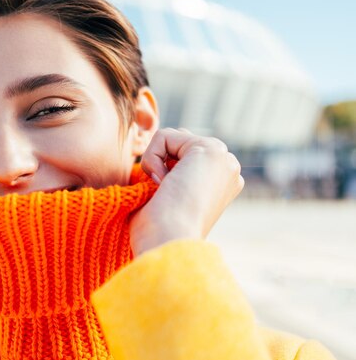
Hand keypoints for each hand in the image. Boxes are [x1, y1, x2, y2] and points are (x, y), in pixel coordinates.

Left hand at [129, 128, 243, 254]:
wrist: (166, 245)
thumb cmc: (157, 234)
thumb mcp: (164, 199)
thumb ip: (168, 175)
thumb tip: (159, 166)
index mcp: (221, 183)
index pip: (181, 155)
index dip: (160, 173)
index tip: (166, 201)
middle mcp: (228, 170)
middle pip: (177, 143)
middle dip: (160, 165)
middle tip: (164, 196)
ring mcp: (224, 158)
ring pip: (170, 138)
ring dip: (155, 163)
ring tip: (165, 191)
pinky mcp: (210, 149)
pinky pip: (163, 135)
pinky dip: (152, 158)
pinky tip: (163, 184)